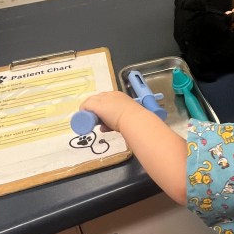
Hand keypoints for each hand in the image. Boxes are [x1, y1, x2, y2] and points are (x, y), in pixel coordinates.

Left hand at [81, 90, 187, 204]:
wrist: (134, 120)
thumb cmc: (139, 121)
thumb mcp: (139, 122)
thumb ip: (142, 126)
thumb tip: (151, 139)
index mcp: (122, 97)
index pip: (109, 101)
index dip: (106, 111)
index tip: (106, 123)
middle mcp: (112, 95)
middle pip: (99, 100)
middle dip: (96, 111)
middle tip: (97, 124)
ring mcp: (103, 99)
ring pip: (91, 103)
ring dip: (89, 113)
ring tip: (89, 123)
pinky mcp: (96, 105)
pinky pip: (85, 107)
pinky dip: (83, 114)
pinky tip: (83, 122)